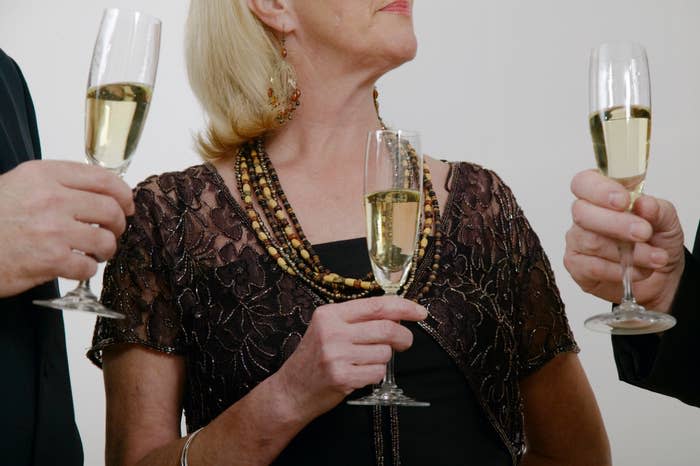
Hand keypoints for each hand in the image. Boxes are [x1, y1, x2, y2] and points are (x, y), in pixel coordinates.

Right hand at [0, 160, 134, 297]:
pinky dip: (86, 269)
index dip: (123, 194)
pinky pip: (88, 266)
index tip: (126, 205)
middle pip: (111, 209)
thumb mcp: (20, 184)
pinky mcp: (50, 259)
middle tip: (112, 233)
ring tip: (94, 252)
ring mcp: (52, 229)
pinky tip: (74, 267)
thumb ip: (58, 184)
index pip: (103, 179)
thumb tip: (99, 192)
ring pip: (105, 240)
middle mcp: (52, 198)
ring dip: (105, 249)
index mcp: (45, 175)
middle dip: (118, 224)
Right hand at [274, 295, 426, 420]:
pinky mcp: (342, 377)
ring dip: (384, 359)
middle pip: (386, 328)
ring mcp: (336, 354)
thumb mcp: (328, 329)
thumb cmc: (314, 358)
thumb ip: (358, 319)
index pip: (376, 305)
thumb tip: (397, 313)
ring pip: (385, 353)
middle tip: (405, 342)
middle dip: (404, 337)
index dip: (404, 307)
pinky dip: (375, 375)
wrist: (291, 391)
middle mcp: (332, 331)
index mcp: (330, 314)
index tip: (420, 312)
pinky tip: (359, 375)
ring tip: (366, 362)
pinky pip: (377, 373)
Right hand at [564, 169, 684, 311]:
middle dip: (616, 224)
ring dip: (628, 252)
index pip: (585, 183)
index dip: (599, 189)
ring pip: (591, 242)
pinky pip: (592, 267)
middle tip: (643, 232)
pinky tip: (637, 270)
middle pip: (582, 212)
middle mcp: (586, 215)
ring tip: (655, 257)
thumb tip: (645, 204)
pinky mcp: (577, 266)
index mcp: (603, 195)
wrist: (660, 277)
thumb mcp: (666, 222)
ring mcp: (578, 241)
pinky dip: (619, 271)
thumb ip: (658, 210)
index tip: (624, 201)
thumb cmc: (656, 242)